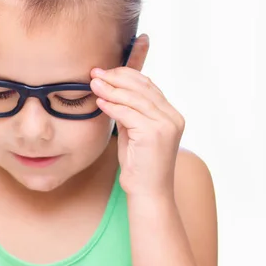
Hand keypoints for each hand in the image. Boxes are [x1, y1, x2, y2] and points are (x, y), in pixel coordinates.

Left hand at [90, 67, 184, 197]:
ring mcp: (166, 124)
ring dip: (111, 89)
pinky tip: (99, 102)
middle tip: (95, 73)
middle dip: (116, 77)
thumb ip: (129, 114)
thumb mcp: (134, 134)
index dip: (125, 75)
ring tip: (93, 83)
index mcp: (171, 115)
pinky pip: (129, 113)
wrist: (149, 194)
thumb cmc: (139, 167)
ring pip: (135, 98)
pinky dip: (112, 105)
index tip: (104, 72)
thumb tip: (112, 94)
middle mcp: (173, 117)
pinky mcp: (154, 133)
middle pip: (142, 87)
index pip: (148, 86)